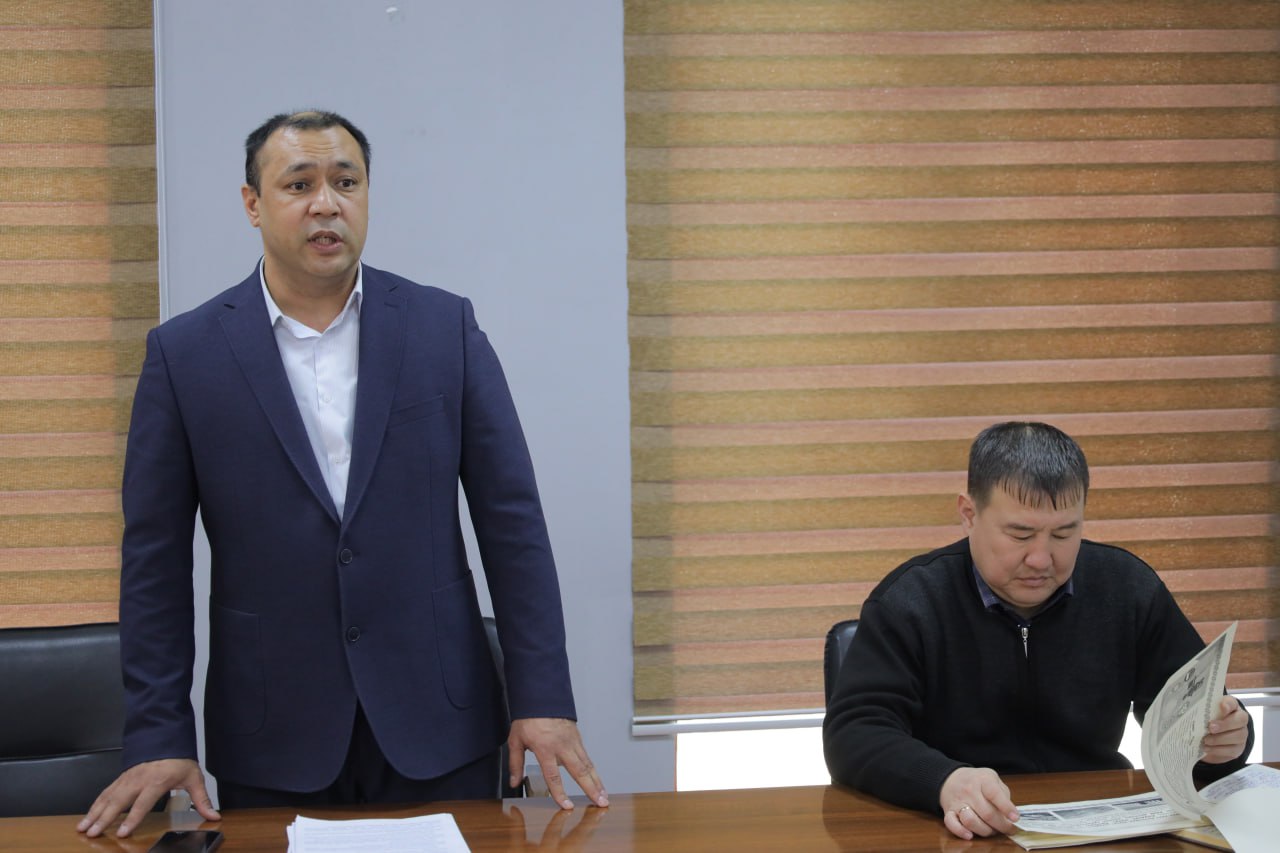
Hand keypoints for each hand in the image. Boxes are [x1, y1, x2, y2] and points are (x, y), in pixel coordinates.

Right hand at [77, 758, 219, 837]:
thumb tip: (213, 816)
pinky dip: (94, 804)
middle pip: (118, 801)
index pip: (143, 802)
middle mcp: (139, 780)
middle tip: (92, 833)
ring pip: (107, 797)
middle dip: (104, 819)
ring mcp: (128, 778)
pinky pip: (105, 792)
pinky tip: (87, 815)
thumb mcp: (194, 778)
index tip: (123, 832)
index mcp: (157, 780)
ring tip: (82, 828)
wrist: (167, 738)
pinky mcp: (121, 777)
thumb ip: (201, 800)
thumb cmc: (179, 760)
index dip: (132, 818)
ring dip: (93, 813)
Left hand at [508, 717, 607, 809]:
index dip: (560, 793)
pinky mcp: (577, 738)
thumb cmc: (528, 718)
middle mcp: (562, 746)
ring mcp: (572, 742)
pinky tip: (598, 780)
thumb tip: (514, 782)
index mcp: (545, 749)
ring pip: (587, 765)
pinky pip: (587, 757)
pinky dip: (594, 770)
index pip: (553, 776)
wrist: (542, 696)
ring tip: (604, 795)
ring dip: (597, 781)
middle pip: (579, 771)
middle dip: (591, 789)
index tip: (567, 806)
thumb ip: (515, 763)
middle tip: (600, 802)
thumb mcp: (516, 740)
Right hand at [939, 767, 1019, 839]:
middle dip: (1002, 826)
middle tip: (1009, 829)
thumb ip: (1003, 794)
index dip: (1006, 807)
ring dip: (985, 831)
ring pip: (970, 821)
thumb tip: (1010, 815)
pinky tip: (970, 835)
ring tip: (992, 830)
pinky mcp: (948, 811)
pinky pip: (951, 824)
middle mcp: (969, 790)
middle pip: (987, 813)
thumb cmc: (977, 781)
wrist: (951, 778)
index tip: (1015, 818)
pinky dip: (960, 832)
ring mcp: (958, 801)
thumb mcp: (993, 779)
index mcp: (983, 780)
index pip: (994, 794)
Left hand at [1201, 695, 1249, 763]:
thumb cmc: (1206, 720)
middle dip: (1225, 724)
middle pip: (1240, 720)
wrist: (1212, 739)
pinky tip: (1207, 748)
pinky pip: (1232, 750)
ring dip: (1220, 739)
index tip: (1221, 706)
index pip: (1233, 702)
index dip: (1228, 704)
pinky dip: (1218, 750)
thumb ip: (1200, 709)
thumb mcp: (1203, 713)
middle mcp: (1239, 719)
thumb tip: (1186, 708)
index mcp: (1231, 707)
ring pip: (1238, 736)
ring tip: (1206, 740)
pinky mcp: (1237, 748)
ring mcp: (1241, 734)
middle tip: (1210, 727)